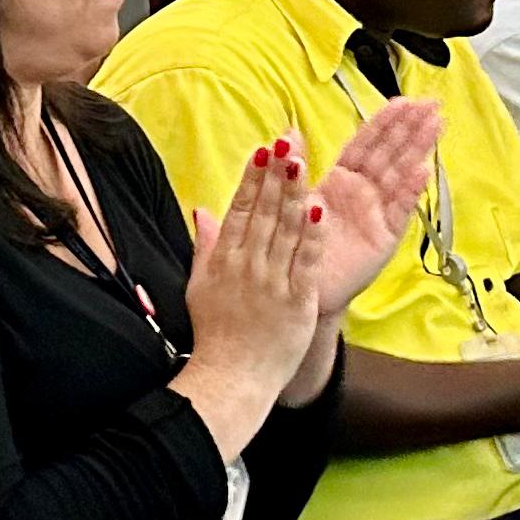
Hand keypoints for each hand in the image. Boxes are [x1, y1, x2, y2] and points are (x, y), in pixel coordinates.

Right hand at [185, 137, 325, 402]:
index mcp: (224, 259)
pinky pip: (306, 261)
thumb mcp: (200, 286)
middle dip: (276, 175)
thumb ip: (205, 246)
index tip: (263, 150)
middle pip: (265, 212)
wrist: (232, 377)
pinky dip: (312, 235)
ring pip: (286, 230)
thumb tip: (202, 211)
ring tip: (302, 162)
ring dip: (295, 193)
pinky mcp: (296, 301)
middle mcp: (247, 265)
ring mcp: (272, 282)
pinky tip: (320, 208)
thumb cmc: (216, 334)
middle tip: (287, 142)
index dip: (253, 178)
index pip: (240, 209)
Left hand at [307, 101, 438, 319]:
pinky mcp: (383, 238)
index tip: (402, 100)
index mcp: (341, 181)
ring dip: (417, 149)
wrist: (303, 289)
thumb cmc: (299, 246)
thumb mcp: (293, 200)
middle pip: (389, 153)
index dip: (384, 122)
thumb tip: (288, 132)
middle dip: (410, 128)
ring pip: (399, 174)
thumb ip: (295, 166)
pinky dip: (409, 191)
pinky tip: (422, 170)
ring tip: (434, 125)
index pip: (366, 144)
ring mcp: (376, 213)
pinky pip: (398, 211)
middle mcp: (362, 193)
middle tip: (430, 104)